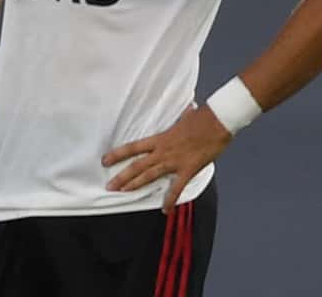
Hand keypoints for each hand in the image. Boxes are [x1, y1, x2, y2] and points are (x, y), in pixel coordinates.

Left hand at [103, 106, 231, 213]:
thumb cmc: (202, 118)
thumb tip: (189, 110)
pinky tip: (165, 210)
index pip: (132, 147)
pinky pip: (176, 188)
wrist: (217, 123)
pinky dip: (170, 200)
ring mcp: (174, 161)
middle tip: (109, 186)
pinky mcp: (188, 170)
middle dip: (121, 176)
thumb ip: (182, 117)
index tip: (104, 160)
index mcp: (159, 138)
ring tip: (123, 193)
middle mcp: (162, 151)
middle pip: (137, 165)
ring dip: (135, 185)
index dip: (117, 154)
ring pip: (149, 175)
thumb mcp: (185, 117)